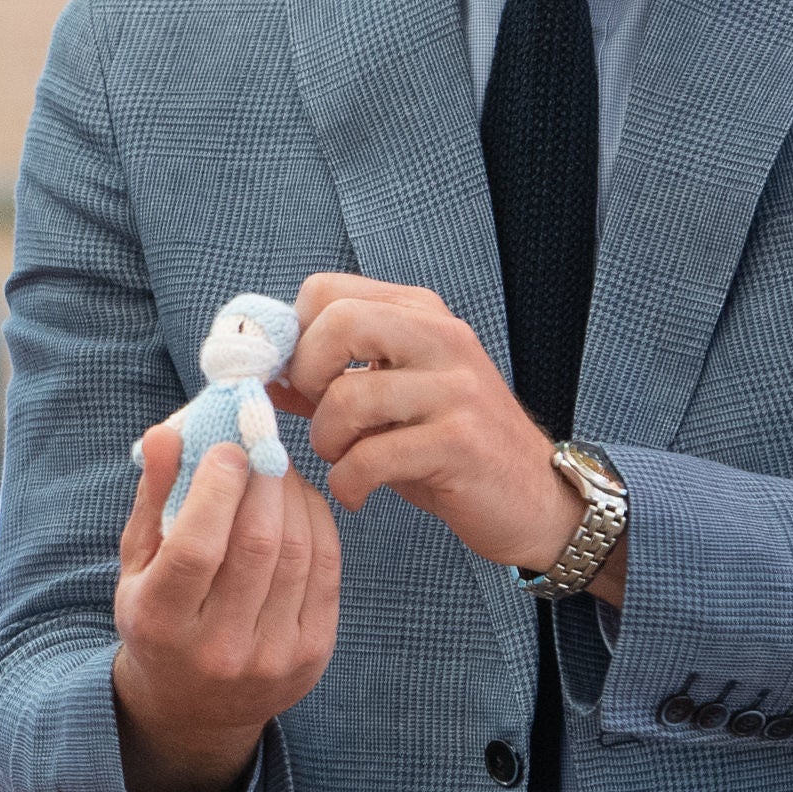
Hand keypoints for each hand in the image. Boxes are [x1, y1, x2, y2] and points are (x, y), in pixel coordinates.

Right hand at [109, 426, 341, 791]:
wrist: (195, 709)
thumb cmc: (157, 620)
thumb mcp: (136, 566)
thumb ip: (152, 498)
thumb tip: (169, 432)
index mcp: (161, 623)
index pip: (198, 547)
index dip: (218, 487)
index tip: (226, 448)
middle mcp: (218, 647)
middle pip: (257, 545)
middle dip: (264, 481)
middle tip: (260, 445)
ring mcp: (272, 656)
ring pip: (299, 553)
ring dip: (294, 496)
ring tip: (278, 469)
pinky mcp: (313, 656)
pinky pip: (326, 572)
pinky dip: (318, 523)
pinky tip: (300, 502)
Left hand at [272, 273, 610, 595]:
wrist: (535, 500)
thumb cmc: (447, 448)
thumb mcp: (386, 402)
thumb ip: (324, 380)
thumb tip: (258, 370)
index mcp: (419, 313)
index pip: (325, 290)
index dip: (293, 337)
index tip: (296, 380)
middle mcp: (442, 337)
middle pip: (337, 323)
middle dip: (307, 377)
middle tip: (320, 415)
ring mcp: (456, 388)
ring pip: (348, 397)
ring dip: (327, 442)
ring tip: (344, 460)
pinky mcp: (461, 442)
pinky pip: (371, 457)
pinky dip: (348, 482)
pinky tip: (358, 492)